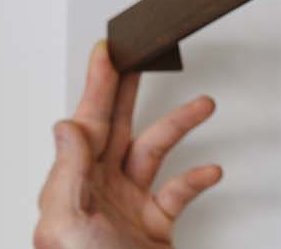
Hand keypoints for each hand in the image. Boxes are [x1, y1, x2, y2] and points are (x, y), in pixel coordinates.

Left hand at [34, 42, 221, 248]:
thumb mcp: (69, 222)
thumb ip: (69, 174)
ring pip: (155, 154)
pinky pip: (178, 193)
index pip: (86, 124)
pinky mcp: (155, 227)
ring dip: (180, 127)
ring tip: (203, 104)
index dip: (97, 85)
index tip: (107, 52)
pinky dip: (198, 179)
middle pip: (117, 128)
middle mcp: (100, 192)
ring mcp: (129, 208)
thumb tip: (68, 127)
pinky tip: (211, 170)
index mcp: (73, 187)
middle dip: (130, 91)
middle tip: (139, 57)